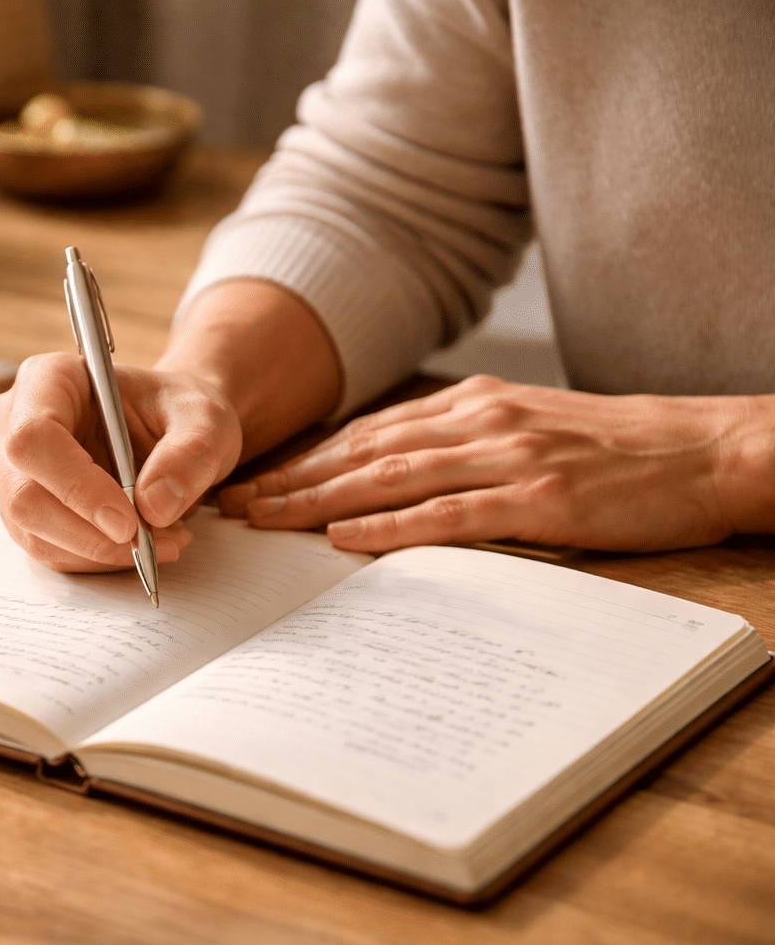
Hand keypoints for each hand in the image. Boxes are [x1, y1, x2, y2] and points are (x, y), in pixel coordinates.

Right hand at [0, 352, 241, 570]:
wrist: (170, 428)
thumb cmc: (177, 411)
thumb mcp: (204, 420)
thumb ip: (189, 455)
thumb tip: (155, 506)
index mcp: (48, 379)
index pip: (34, 437)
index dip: (76, 486)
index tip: (129, 521)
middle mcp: (13, 422)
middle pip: (24, 495)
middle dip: (91, 533)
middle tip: (153, 541)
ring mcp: (12, 472)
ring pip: (34, 532)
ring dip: (100, 551)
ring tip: (162, 539)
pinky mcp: (24, 511)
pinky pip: (48, 550)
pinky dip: (97, 558)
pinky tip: (138, 543)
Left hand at [219, 375, 774, 552]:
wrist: (709, 449)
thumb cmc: (619, 451)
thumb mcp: (530, 431)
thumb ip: (462, 447)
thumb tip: (392, 483)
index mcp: (475, 405)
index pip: (368, 433)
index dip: (305, 459)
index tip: (255, 480)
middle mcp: (480, 422)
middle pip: (362, 453)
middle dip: (291, 480)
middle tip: (235, 504)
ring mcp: (508, 458)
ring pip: (389, 478)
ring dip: (318, 502)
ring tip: (265, 521)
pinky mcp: (539, 500)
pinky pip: (448, 514)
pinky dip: (390, 527)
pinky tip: (345, 539)